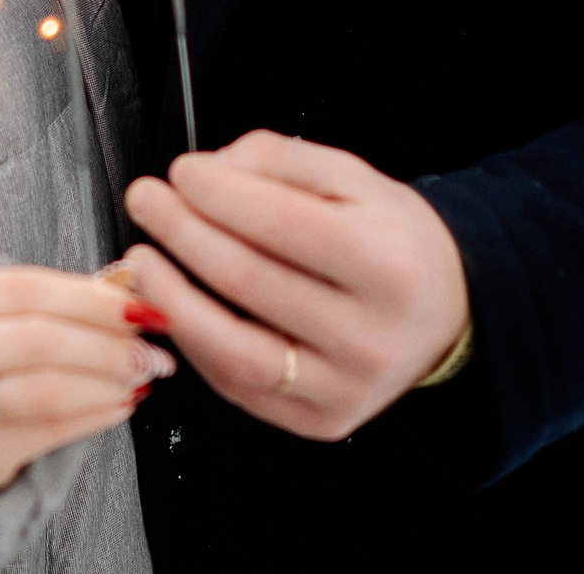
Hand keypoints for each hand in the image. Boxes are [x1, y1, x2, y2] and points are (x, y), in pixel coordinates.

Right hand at [0, 264, 175, 493]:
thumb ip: (51, 299)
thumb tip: (129, 288)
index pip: (28, 289)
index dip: (92, 298)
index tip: (144, 306)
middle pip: (42, 340)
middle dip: (110, 344)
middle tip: (153, 351)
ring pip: (48, 389)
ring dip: (108, 382)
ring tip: (140, 378)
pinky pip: (49, 431)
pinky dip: (96, 416)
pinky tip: (118, 405)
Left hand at [121, 131, 468, 441]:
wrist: (443, 312)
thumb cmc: (394, 243)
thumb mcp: (356, 179)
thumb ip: (281, 161)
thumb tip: (210, 171)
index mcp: (391, 265)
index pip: (284, 224)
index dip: (220, 194)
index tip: (181, 170)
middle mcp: (371, 336)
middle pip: (250, 281)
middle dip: (183, 232)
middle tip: (147, 199)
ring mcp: (346, 388)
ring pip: (234, 349)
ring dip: (172, 299)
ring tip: (141, 260)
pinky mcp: (322, 421)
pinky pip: (238, 385)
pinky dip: (196, 342)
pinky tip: (176, 305)